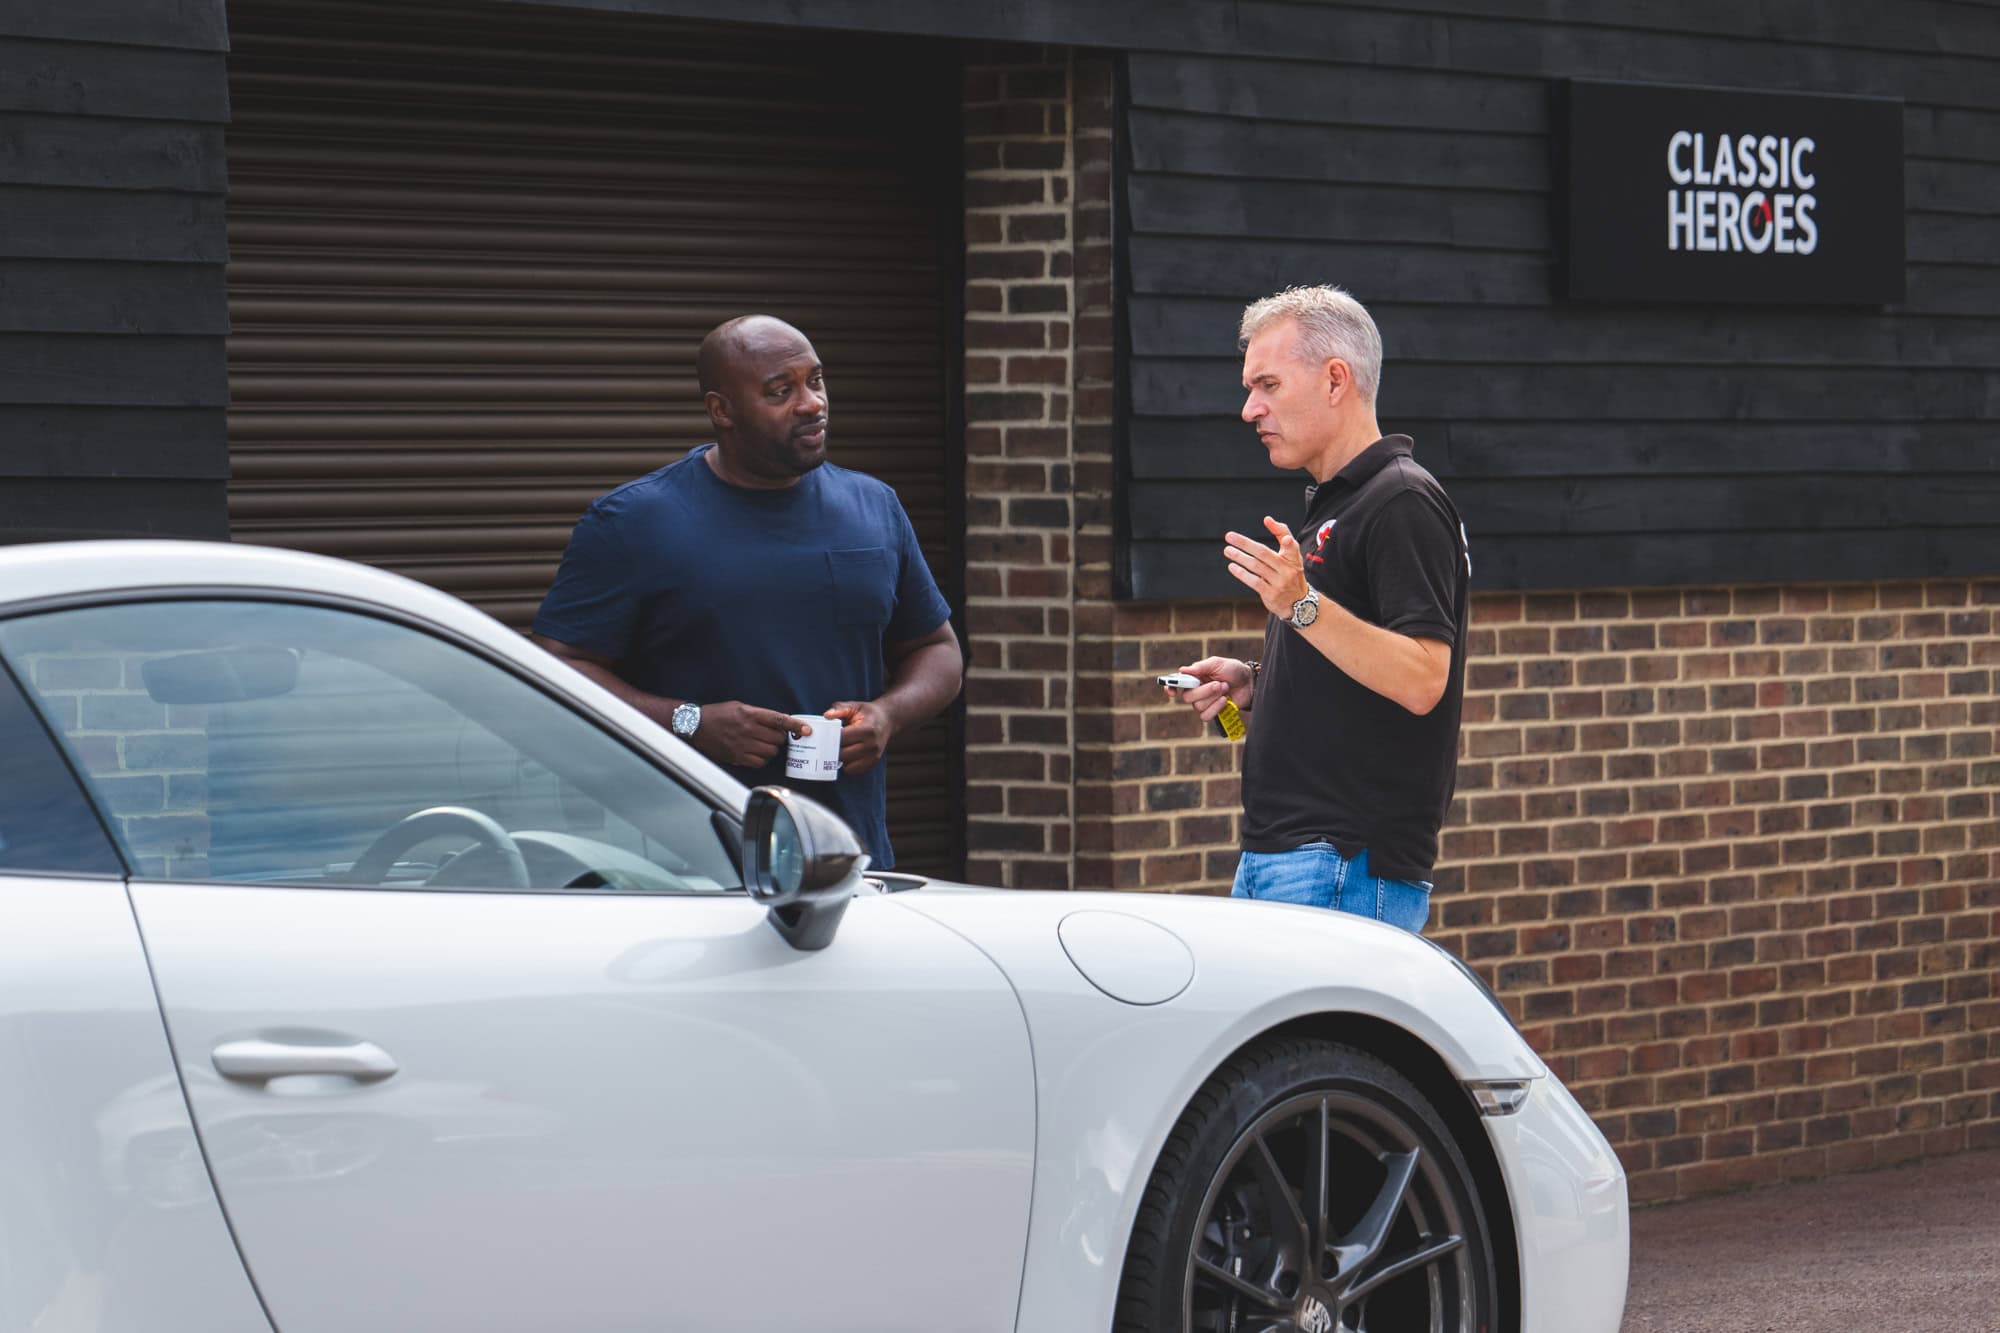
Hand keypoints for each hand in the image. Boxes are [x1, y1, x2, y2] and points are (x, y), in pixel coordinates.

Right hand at [688, 701, 807, 768]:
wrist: (696, 726)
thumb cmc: (719, 714)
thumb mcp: (740, 707)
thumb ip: (760, 714)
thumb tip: (782, 721)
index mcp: (750, 714)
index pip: (779, 719)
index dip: (796, 725)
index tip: (807, 729)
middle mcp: (748, 729)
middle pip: (778, 738)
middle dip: (780, 738)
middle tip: (774, 736)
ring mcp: (743, 744)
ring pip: (771, 752)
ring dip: (771, 749)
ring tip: (763, 744)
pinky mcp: (737, 757)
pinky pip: (759, 762)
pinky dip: (762, 759)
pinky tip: (756, 753)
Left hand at [823, 700, 891, 774]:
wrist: (887, 719)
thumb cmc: (869, 713)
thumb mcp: (855, 706)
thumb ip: (840, 708)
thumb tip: (827, 715)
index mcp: (867, 730)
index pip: (842, 738)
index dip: (832, 736)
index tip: (829, 733)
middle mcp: (872, 745)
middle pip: (843, 753)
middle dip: (834, 748)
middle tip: (832, 741)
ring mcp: (874, 756)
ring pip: (847, 764)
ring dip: (841, 758)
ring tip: (842, 747)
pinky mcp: (874, 762)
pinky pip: (854, 770)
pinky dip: (848, 765)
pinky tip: (848, 755)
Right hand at [1165, 657, 1252, 724]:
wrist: (1249, 682)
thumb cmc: (1233, 670)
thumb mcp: (1217, 663)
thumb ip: (1200, 667)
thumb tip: (1182, 670)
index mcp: (1193, 677)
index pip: (1176, 684)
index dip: (1170, 687)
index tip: (1172, 691)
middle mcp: (1195, 691)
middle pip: (1187, 697)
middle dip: (1204, 691)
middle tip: (1218, 683)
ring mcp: (1203, 703)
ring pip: (1197, 706)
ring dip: (1213, 697)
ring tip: (1225, 688)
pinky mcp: (1212, 713)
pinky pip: (1205, 716)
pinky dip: (1216, 707)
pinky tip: (1225, 700)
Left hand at [1224, 516, 1310, 618]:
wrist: (1298, 603)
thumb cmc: (1290, 572)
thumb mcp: (1291, 555)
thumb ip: (1282, 535)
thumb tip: (1267, 519)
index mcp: (1293, 559)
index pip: (1291, 546)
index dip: (1285, 538)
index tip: (1277, 530)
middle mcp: (1287, 570)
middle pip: (1263, 553)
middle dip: (1245, 544)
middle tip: (1229, 536)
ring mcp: (1279, 583)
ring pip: (1256, 566)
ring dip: (1239, 557)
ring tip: (1227, 550)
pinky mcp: (1271, 594)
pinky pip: (1254, 581)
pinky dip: (1242, 573)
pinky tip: (1232, 566)